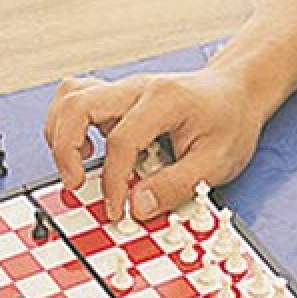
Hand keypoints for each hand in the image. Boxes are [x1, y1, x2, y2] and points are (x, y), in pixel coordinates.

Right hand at [43, 65, 266, 222]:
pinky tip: (84, 148)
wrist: (236, 92)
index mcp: (164, 100)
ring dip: (60, 133)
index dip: (114, 181)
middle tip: (75, 183)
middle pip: (78, 105)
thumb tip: (138, 207)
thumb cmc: (229, 122)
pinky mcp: (115, 98)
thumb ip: (176, 186)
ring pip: (69, 96)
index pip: (122, 141)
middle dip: (66, 149)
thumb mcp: (217, 162)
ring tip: (74, 166)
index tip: (117, 209)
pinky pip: (76, 99)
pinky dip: (67, 124)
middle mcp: (137, 87)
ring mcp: (122, 90)